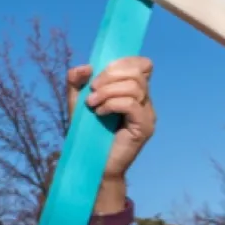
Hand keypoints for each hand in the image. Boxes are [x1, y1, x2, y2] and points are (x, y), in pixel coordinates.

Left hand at [68, 57, 155, 209]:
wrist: (91, 162)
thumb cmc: (87, 131)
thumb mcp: (77, 101)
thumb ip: (77, 81)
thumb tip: (86, 66)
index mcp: (134, 91)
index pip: (142, 64)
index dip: (123, 61)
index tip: (100, 73)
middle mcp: (145, 101)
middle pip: (137, 72)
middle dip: (109, 76)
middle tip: (92, 90)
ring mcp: (148, 115)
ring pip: (134, 87)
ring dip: (107, 91)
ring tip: (92, 104)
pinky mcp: (144, 128)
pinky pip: (131, 104)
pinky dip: (112, 104)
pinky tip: (99, 113)